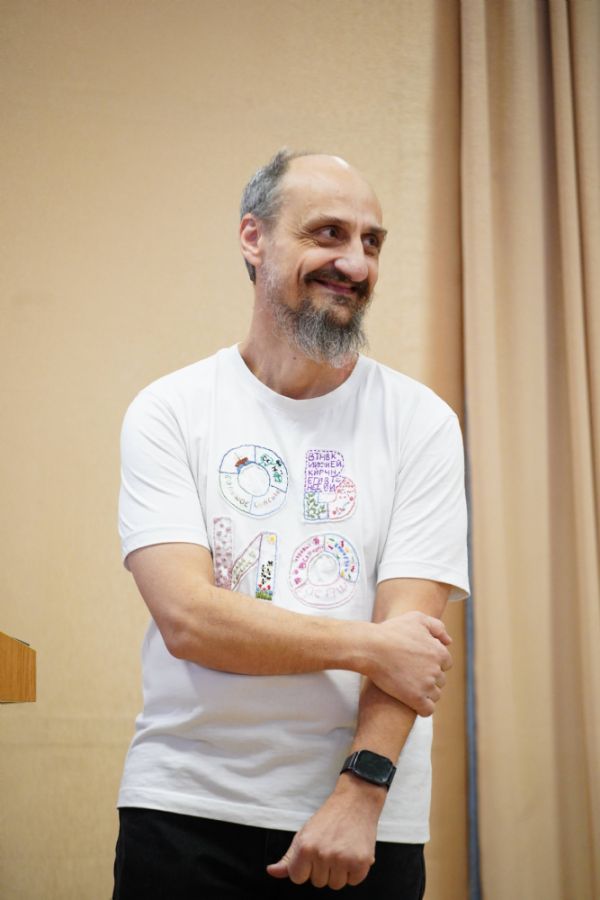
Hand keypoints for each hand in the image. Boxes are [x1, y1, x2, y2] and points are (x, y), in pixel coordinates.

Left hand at [266, 777, 382, 889]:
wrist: (355, 801)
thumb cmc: (329, 817)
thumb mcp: (304, 834)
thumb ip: (288, 858)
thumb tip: (272, 872)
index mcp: (305, 847)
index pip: (298, 878)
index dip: (306, 868)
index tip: (313, 855)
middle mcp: (323, 854)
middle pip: (318, 882)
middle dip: (324, 869)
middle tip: (330, 847)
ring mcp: (342, 859)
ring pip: (336, 884)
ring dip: (340, 872)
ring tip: (342, 849)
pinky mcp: (361, 862)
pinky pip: (353, 881)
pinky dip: (355, 870)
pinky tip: (353, 852)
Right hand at [368, 611, 451, 715]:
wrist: (371, 647)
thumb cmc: (391, 631)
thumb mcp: (416, 618)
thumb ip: (437, 627)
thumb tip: (449, 641)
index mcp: (439, 652)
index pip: (446, 663)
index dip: (433, 663)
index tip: (418, 662)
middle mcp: (436, 669)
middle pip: (440, 680)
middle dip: (429, 677)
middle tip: (410, 674)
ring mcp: (426, 685)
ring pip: (435, 695)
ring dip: (425, 693)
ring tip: (409, 686)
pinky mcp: (415, 698)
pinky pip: (427, 710)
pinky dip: (422, 708)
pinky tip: (412, 702)